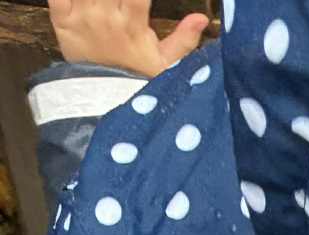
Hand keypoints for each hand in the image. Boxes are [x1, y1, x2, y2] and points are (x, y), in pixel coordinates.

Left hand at [48, 0, 208, 73]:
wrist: (104, 104)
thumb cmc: (137, 82)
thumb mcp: (166, 66)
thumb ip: (184, 40)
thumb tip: (202, 18)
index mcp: (133, 25)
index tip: (143, 0)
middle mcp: (106, 17)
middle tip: (121, 1)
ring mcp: (82, 17)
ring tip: (108, 0)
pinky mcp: (62, 20)